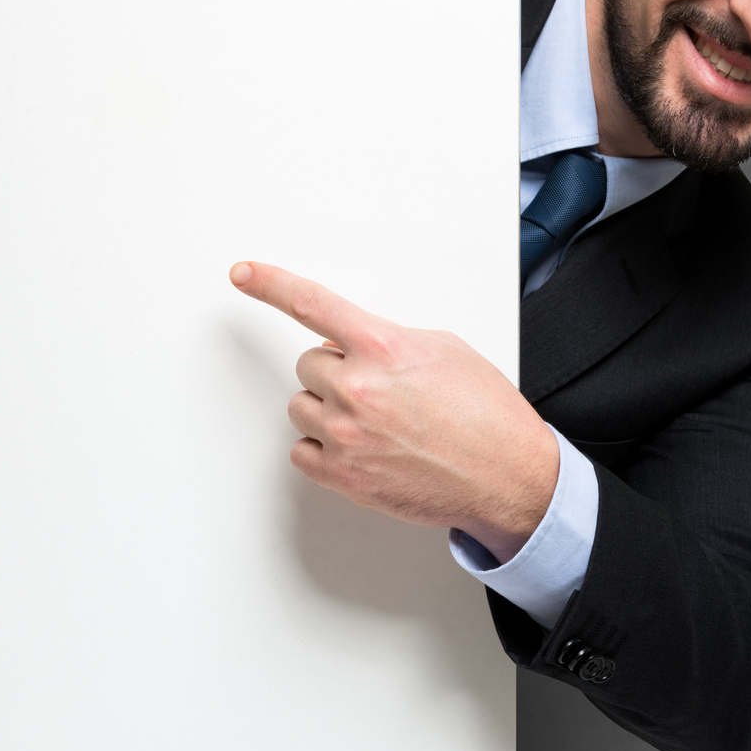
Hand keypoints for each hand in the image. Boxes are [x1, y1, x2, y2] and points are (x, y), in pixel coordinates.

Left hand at [230, 260, 558, 563]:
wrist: (507, 477)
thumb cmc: (486, 416)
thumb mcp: (444, 350)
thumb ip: (386, 341)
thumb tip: (348, 344)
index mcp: (383, 349)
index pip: (311, 304)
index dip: (270, 284)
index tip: (243, 274)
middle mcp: (358, 390)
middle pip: (308, 364)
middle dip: (335, 371)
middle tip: (378, 390)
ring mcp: (346, 436)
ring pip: (301, 406)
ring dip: (329, 408)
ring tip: (377, 422)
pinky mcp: (343, 476)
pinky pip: (302, 451)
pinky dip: (323, 449)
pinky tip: (361, 448)